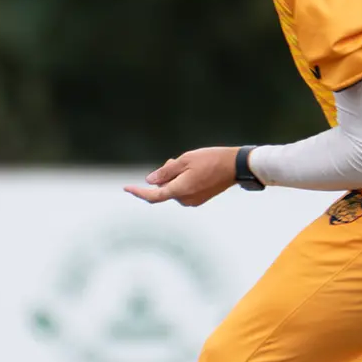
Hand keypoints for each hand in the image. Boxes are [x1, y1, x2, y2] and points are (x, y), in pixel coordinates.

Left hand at [124, 146, 239, 206]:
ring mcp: (193, 201)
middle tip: (172, 160)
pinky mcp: (200, 199)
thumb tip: (149, 181)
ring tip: (187, 164)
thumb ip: (165, 172)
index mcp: (180, 190)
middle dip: (164, 176)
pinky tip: (193, 171)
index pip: (153, 195)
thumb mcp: (184, 160)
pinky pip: (183, 191)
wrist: (235, 166)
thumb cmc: (210, 159)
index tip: (126, 188)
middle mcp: (185, 200)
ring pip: (173, 189)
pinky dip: (182, 182)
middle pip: (164, 188)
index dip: (138, 192)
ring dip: (174, 177)